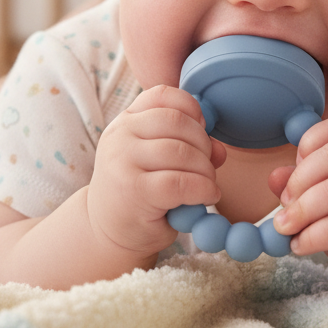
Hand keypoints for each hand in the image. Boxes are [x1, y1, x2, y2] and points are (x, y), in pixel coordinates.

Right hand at [87, 86, 226, 258]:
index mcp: (126, 121)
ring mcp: (123, 162)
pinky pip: (181, 182)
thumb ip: (187, 147)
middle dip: (203, 143)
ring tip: (206, 184)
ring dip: (205, 170)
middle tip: (207, 166)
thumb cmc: (138, 194)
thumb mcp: (158, 162)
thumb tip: (220, 149)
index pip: (163, 95)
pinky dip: (203, 189)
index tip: (201, 130)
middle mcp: (121, 135)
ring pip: (181, 152)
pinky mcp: (134, 191)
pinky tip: (206, 197)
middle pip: (177, 121)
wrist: (107, 232)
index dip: (191, 108)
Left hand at [271, 116, 327, 288]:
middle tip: (284, 202)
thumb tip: (274, 177)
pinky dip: (311, 236)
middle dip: (300, 179)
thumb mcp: (325, 195)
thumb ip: (300, 182)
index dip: (309, 142)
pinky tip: (299, 245)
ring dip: (302, 210)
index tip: (295, 166)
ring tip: (285, 226)